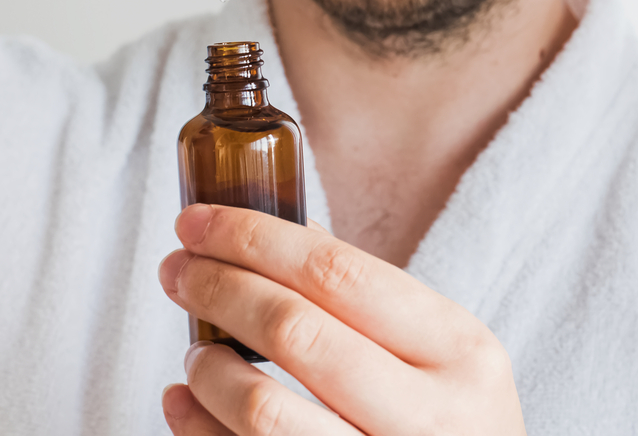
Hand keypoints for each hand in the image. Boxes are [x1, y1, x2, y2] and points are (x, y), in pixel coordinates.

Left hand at [157, 205, 527, 434]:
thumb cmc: (455, 424)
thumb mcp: (446, 355)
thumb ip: (371, 298)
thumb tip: (280, 234)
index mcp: (459, 351)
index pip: (338, 273)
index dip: (255, 239)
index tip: (198, 222)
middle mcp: (430, 416)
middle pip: (295, 330)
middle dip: (219, 288)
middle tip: (178, 270)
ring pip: (263, 410)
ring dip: (210, 369)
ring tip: (197, 352)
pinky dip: (198, 427)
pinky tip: (185, 403)